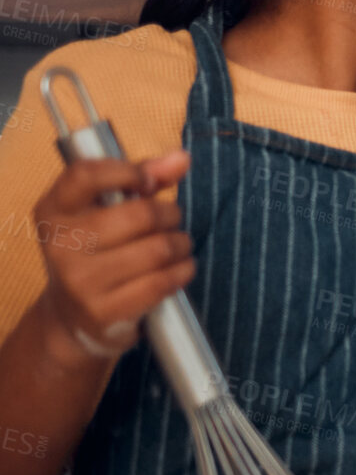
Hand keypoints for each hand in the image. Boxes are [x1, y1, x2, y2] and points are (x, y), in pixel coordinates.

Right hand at [34, 150, 194, 360]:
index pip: (85, 175)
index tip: (150, 181)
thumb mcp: (103, 211)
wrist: (73, 315)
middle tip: (172, 220)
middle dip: (170, 214)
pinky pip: (162, 282)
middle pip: (139, 214)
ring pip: (158, 249)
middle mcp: (60, 245)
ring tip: (177, 245)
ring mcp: (80, 281)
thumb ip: (142, 178)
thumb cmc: (96, 250)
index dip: (128, 171)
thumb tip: (181, 158)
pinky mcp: (103, 311)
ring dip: (181, 244)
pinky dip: (183, 270)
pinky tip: (180, 267)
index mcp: (53, 211)